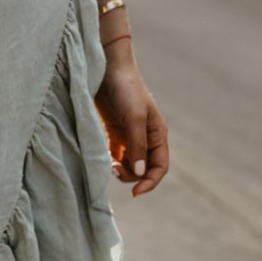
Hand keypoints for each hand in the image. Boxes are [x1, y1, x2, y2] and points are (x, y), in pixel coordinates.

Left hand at [94, 50, 169, 197]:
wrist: (105, 68)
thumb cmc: (125, 89)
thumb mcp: (134, 117)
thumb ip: (137, 145)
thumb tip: (140, 173)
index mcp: (157, 134)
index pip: (159, 166)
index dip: (150, 182)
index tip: (135, 192)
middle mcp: (145, 136)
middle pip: (143, 168)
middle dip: (132, 175)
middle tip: (114, 170)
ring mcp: (129, 134)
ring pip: (129, 163)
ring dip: (120, 169)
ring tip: (107, 165)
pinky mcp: (113, 131)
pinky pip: (115, 154)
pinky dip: (110, 160)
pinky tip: (102, 159)